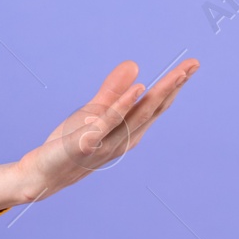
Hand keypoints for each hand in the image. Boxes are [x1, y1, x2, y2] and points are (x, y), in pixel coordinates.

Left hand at [0, 57, 199, 210]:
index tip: (193, 64)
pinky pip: (108, 122)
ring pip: (138, 115)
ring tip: (176, 74)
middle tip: (193, 64)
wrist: (45, 174)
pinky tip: (138, 89)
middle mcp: (125, 138)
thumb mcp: (94, 112)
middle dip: (174, 86)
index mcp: (128, 131)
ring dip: (157, 94)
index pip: (156, 106)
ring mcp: (108, 142)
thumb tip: (134, 65)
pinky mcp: (87, 143)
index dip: (174, 85)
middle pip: (154, 109)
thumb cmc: (72, 144)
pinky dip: (124, 105)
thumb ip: (113, 91)